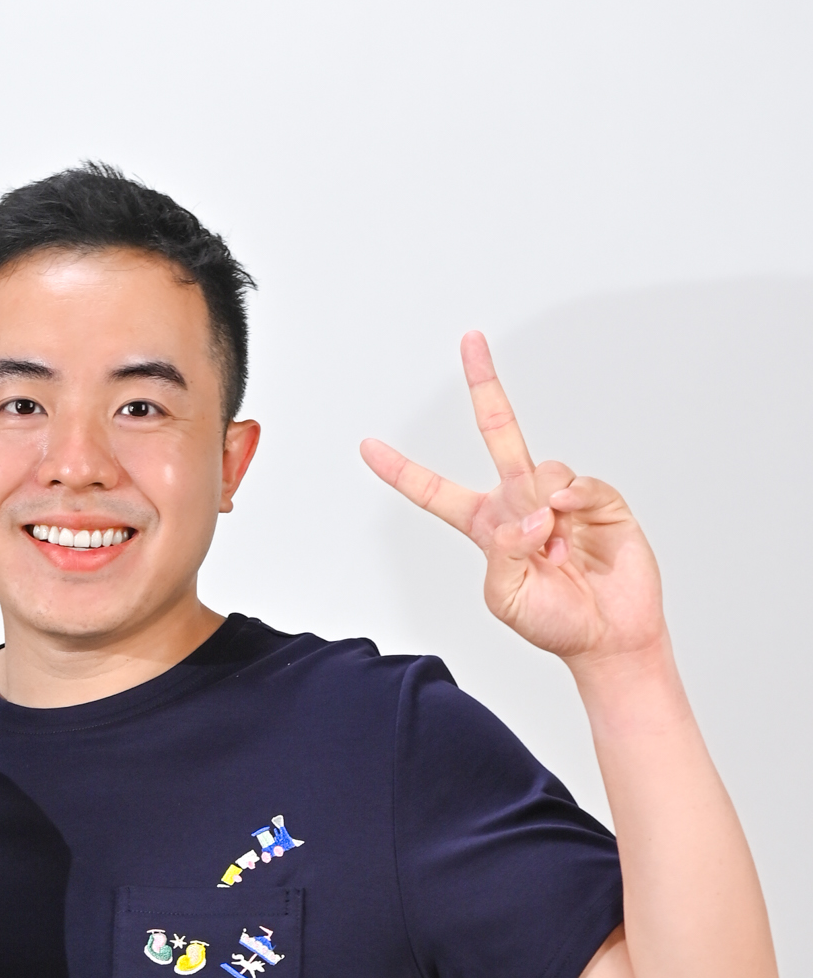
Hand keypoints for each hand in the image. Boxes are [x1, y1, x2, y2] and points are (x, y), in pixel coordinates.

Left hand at [361, 332, 666, 669]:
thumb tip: (531, 511)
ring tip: (554, 552)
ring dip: (542, 511)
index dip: (402, 471)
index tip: (369, 446)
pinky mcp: (598, 498)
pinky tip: (572, 525)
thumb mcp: (505, 598)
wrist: (609, 636)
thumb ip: (503, 552)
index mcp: (486, 526)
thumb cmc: (553, 622)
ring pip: (540, 468)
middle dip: (485, 385)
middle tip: (471, 341)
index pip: (435, 493)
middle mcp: (521, 502)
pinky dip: (574, 500)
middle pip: (498, 432)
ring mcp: (560, 498)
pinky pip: (578, 482)